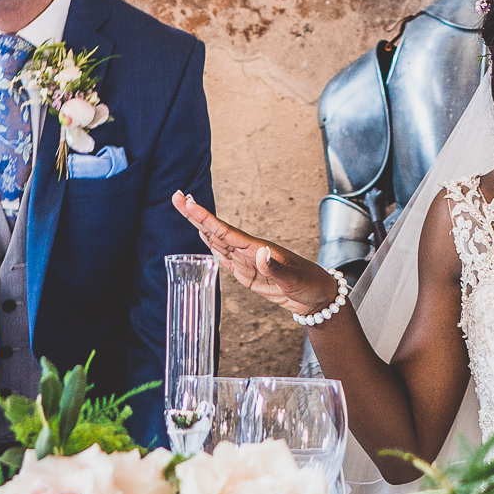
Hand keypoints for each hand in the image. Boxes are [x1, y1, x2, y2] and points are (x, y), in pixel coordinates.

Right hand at [172, 191, 340, 318]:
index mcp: (257, 248)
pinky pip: (224, 258)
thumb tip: (261, 252)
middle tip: (177, 197)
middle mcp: (248, 251)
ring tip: (185, 209)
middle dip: (196, 215)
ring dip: (200, 226)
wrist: (317, 296)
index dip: (204, 217)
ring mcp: (246, 262)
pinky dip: (211, 246)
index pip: (224, 230)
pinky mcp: (247, 274)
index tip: (188, 202)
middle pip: (216, 230)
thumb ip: (275, 267)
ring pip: (217, 241)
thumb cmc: (308, 284)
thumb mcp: (293, 279)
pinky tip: (203, 238)